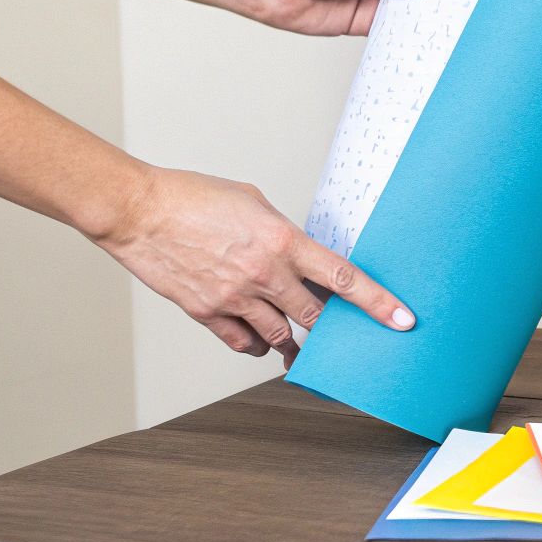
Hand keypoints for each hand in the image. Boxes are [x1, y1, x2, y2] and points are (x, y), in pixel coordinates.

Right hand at [92, 166, 414, 366]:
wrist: (139, 211)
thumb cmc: (194, 197)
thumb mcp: (253, 202)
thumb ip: (282, 234)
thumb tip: (301, 256)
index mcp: (282, 241)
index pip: (343, 278)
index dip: (377, 302)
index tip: (402, 320)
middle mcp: (263, 273)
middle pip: (315, 316)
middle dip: (331, 326)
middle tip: (342, 331)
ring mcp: (234, 297)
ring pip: (281, 337)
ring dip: (293, 338)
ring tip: (297, 336)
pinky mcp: (206, 313)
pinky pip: (244, 344)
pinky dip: (257, 344)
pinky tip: (260, 335)